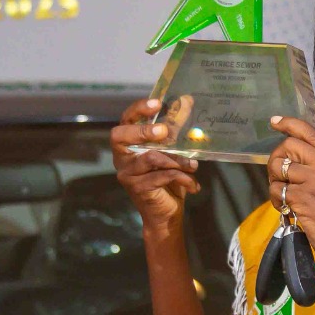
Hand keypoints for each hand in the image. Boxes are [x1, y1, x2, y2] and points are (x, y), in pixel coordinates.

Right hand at [112, 97, 199, 236]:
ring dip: (177, 159)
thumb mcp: (173, 152)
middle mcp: (122, 158)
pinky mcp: (137, 188)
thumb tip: (187, 100)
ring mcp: (127, 174)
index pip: (125, 121)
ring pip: (150, 157)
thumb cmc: (168, 180)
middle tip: (165, 131)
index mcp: (128, 145)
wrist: (167, 214)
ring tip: (193, 165)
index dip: (138, 110)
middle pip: (120, 136)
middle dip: (142, 130)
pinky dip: (182, 177)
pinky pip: (162, 175)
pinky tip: (194, 185)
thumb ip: (176, 129)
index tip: (157, 103)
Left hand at [266, 116, 314, 285]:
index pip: (309, 132)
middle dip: (276, 160)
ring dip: (274, 182)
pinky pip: (276, 190)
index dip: (288, 124)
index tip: (274, 122)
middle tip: (278, 178)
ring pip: (278, 167)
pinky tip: (288, 210)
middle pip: (287, 146)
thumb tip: (293, 160)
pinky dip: (276, 201)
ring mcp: (314, 180)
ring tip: (284, 197)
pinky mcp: (302, 196)